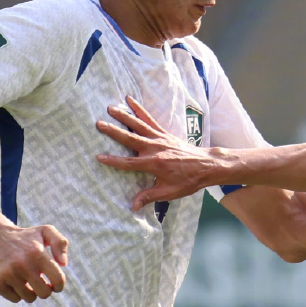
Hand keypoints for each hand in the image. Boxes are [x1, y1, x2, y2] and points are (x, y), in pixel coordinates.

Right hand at [0, 222, 69, 301]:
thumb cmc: (25, 237)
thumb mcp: (45, 231)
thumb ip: (60, 243)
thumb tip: (63, 264)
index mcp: (37, 254)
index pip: (58, 280)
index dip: (59, 285)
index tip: (55, 284)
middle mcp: (22, 264)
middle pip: (44, 293)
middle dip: (45, 289)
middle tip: (40, 282)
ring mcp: (8, 274)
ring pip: (29, 298)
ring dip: (31, 292)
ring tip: (27, 280)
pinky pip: (15, 299)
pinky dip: (17, 293)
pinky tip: (15, 282)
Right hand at [95, 97, 224, 209]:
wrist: (207, 165)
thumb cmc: (188, 180)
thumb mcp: (170, 192)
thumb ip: (150, 197)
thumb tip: (133, 206)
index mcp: (154, 163)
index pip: (129, 162)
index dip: (113, 161)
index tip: (99, 157)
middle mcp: (155, 148)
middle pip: (130, 138)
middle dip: (113, 131)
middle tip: (99, 123)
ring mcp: (160, 138)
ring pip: (138, 125)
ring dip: (123, 116)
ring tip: (110, 107)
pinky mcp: (164, 133)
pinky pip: (150, 119)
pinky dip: (139, 109)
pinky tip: (130, 99)